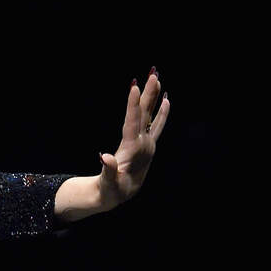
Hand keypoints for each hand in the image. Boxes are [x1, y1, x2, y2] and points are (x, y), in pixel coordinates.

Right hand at [97, 67, 170, 209]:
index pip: (133, 122)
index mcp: (133, 150)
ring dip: (154, 97)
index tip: (134, 86)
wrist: (119, 196)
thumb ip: (108, 170)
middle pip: (146, 114)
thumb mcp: (108, 183)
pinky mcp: (148, 145)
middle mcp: (143, 144)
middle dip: (149, 94)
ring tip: (157, 79)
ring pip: (152, 116)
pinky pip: (157, 125)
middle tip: (153, 74)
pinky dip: (162, 112)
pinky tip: (167, 100)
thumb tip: (104, 157)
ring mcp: (148, 144)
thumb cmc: (111, 190)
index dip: (133, 104)